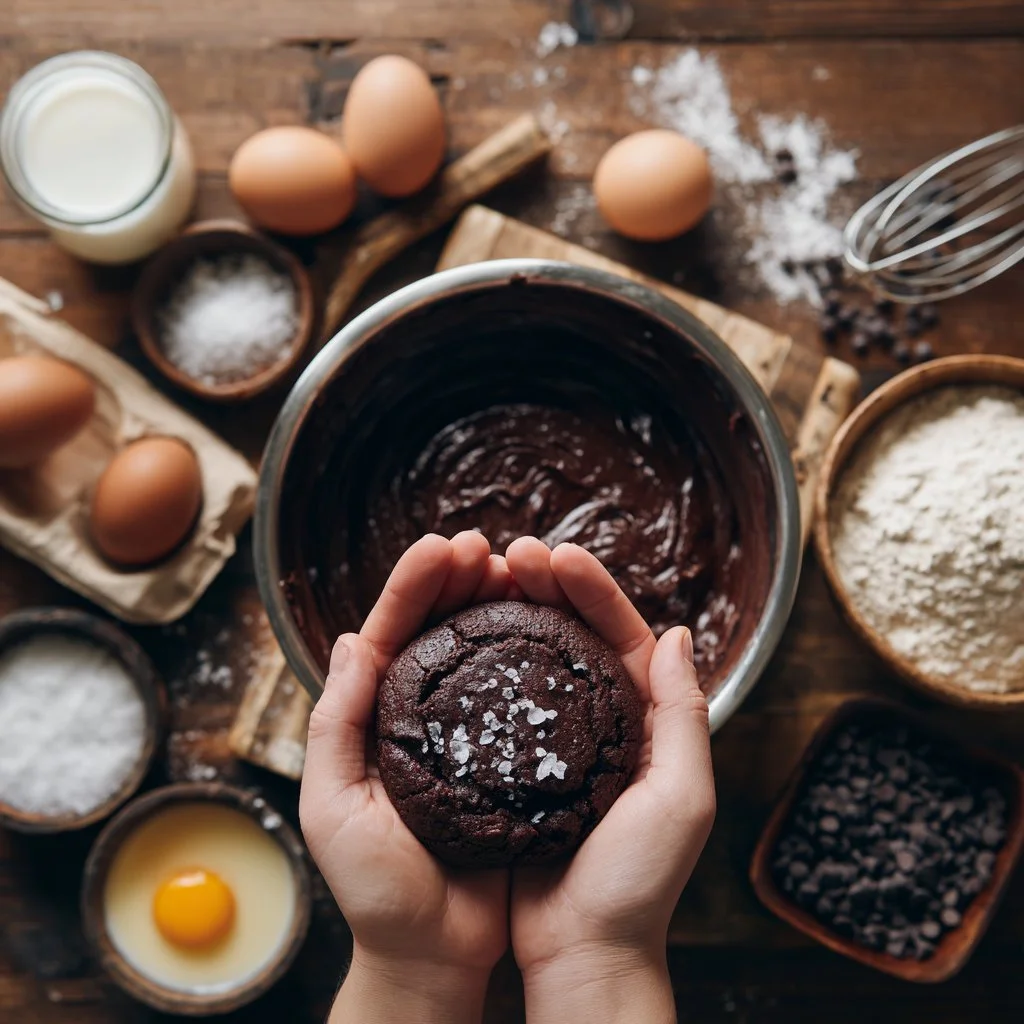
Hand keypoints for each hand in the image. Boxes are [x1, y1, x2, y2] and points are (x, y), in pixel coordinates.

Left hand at [300, 532, 517, 1023]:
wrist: (433, 952)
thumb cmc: (375, 891)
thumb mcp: (332, 807)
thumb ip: (334, 725)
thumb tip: (352, 640)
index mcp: (376, 719)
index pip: (393, 633)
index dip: (415, 585)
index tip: (446, 546)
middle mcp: (425, 716)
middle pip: (441, 629)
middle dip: (461, 580)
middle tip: (490, 549)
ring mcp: (470, 734)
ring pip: (486, 651)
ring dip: (501, 603)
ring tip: (524, 570)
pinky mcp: (511, 759)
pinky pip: (523, 693)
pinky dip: (537, 653)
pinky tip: (555, 625)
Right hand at [504, 538, 715, 1023]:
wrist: (583, 952)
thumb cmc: (638, 885)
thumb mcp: (681, 798)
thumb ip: (683, 715)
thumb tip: (677, 633)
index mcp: (644, 721)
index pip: (622, 635)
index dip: (591, 589)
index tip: (556, 553)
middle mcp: (601, 722)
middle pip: (574, 634)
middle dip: (547, 585)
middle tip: (511, 553)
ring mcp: (555, 741)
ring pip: (533, 658)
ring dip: (512, 612)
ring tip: (482, 577)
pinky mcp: (515, 764)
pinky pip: (500, 700)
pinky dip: (484, 663)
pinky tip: (460, 637)